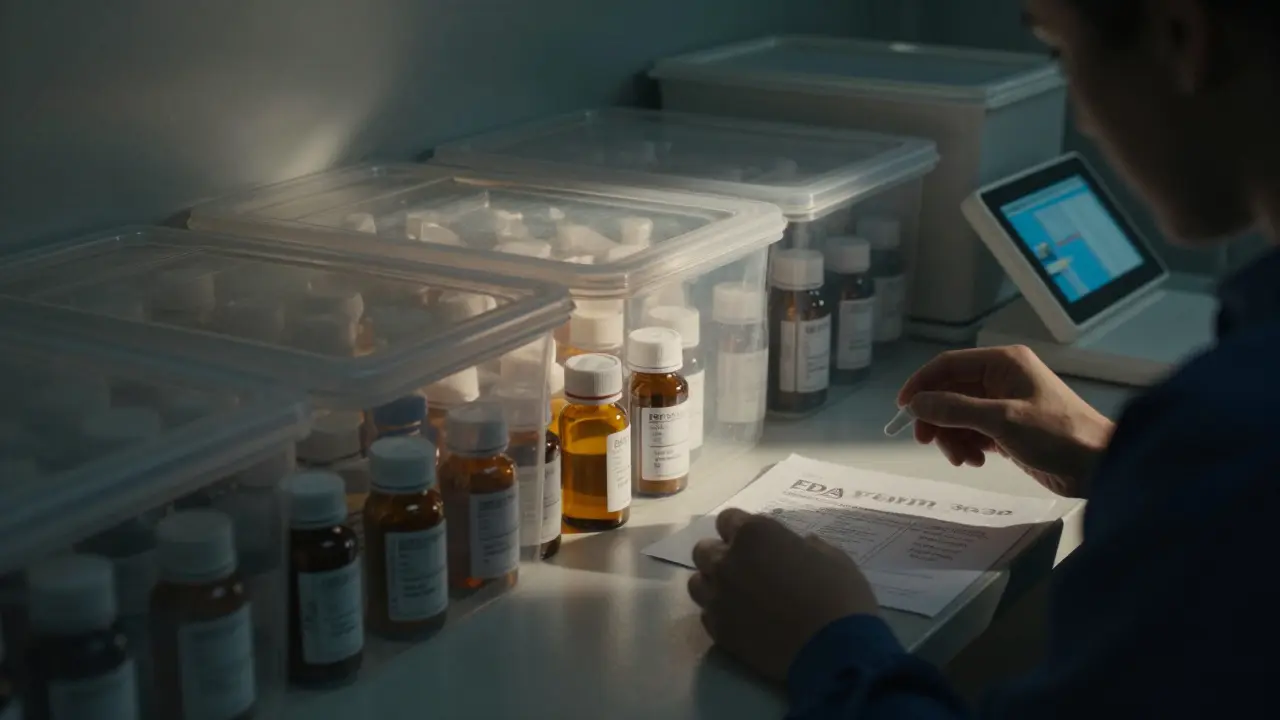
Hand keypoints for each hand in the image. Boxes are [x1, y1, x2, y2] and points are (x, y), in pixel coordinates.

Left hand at [688, 508, 877, 683]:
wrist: (834, 652)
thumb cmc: (839, 596)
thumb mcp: (832, 557)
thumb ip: (805, 546)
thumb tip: (799, 545)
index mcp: (755, 534)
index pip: (728, 520)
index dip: (741, 530)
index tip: (757, 543)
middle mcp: (727, 561)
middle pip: (705, 550)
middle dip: (722, 555)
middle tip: (746, 569)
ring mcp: (718, 597)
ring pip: (698, 581)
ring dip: (714, 583)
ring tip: (738, 595)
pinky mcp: (718, 629)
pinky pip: (707, 612)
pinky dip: (719, 612)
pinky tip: (741, 620)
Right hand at [898, 345, 1113, 497]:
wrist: (1099, 466)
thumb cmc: (1056, 434)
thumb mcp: (1002, 420)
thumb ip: (955, 410)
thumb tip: (915, 404)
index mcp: (1003, 363)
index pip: (949, 365)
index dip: (922, 384)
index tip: (903, 409)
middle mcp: (1001, 378)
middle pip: (950, 393)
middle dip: (937, 418)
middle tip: (926, 442)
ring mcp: (1004, 404)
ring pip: (959, 416)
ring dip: (953, 437)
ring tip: (963, 459)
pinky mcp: (1008, 429)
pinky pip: (973, 432)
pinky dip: (968, 446)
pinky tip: (976, 461)